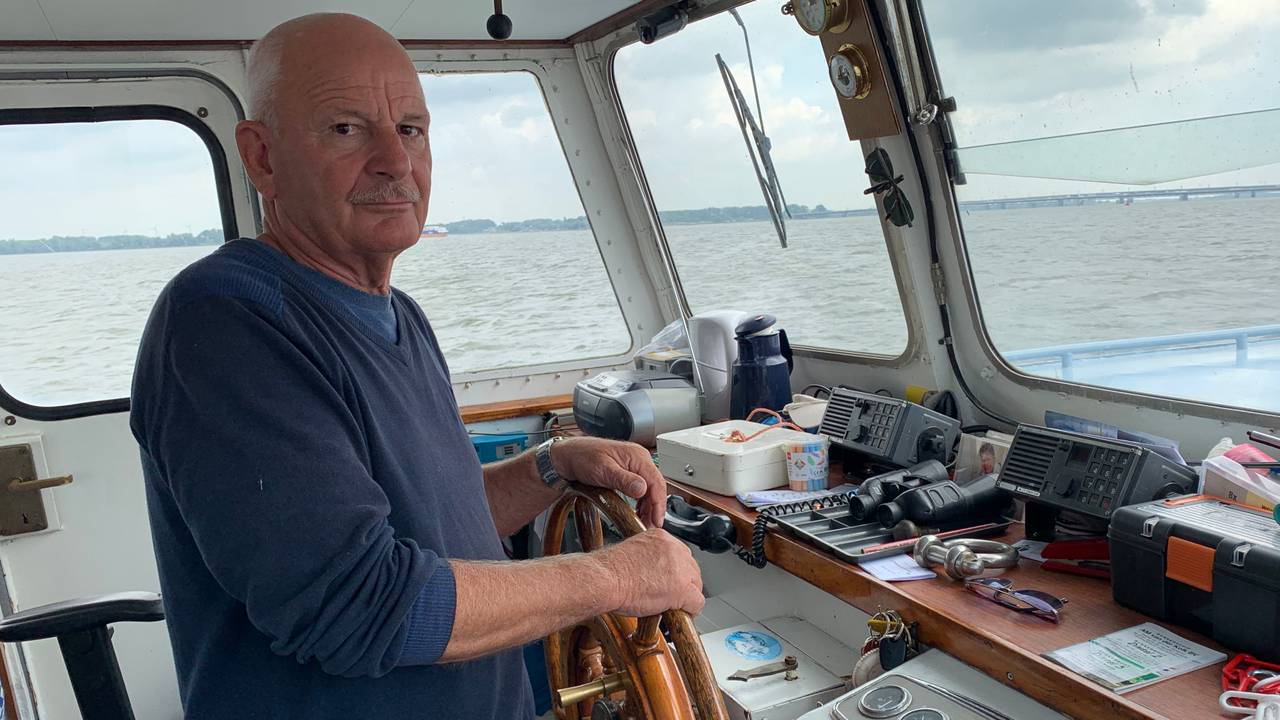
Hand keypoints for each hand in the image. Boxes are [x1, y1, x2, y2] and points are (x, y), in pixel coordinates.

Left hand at [551, 436, 666, 527]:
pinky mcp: (628, 472)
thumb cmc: (583, 457)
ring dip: (649, 506)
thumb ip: (624, 480)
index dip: (659, 504)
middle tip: (651, 526)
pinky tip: (639, 512)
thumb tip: (643, 489)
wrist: (569, 454)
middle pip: (656, 487)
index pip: (657, 482)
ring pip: (650, 489)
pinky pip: (641, 488)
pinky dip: (642, 502)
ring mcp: (634, 466)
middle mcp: (639, 460)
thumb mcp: (603, 471)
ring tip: (645, 522)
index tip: (657, 520)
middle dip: (655, 508)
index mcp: (637, 457)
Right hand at [598, 528, 703, 616]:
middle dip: (685, 583)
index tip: (671, 580)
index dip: (677, 572)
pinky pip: (697, 602)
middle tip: (673, 595)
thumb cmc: (609, 570)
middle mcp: (674, 549)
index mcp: (661, 537)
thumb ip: (648, 558)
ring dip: (687, 596)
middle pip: (692, 568)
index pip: (681, 554)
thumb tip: (652, 572)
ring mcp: (680, 568)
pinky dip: (690, 611)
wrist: (605, 579)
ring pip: (696, 585)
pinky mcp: (682, 589)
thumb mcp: (632, 553)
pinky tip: (680, 614)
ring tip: (674, 606)